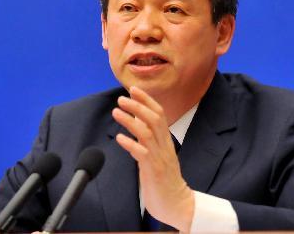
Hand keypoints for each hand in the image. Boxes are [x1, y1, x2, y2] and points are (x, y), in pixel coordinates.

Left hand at [112, 86, 194, 230]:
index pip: (159, 114)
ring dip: (130, 120)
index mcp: (166, 141)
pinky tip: (119, 138)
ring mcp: (160, 158)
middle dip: (138, 105)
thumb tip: (134, 120)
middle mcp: (165, 146)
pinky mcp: (154, 171)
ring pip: (147, 132)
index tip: (133, 88)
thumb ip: (148, 138)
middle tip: (121, 98)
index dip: (147, 100)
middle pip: (154, 118)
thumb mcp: (157, 155)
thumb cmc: (164, 180)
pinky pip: (142, 154)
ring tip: (116, 112)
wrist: (177, 204)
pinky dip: (130, 144)